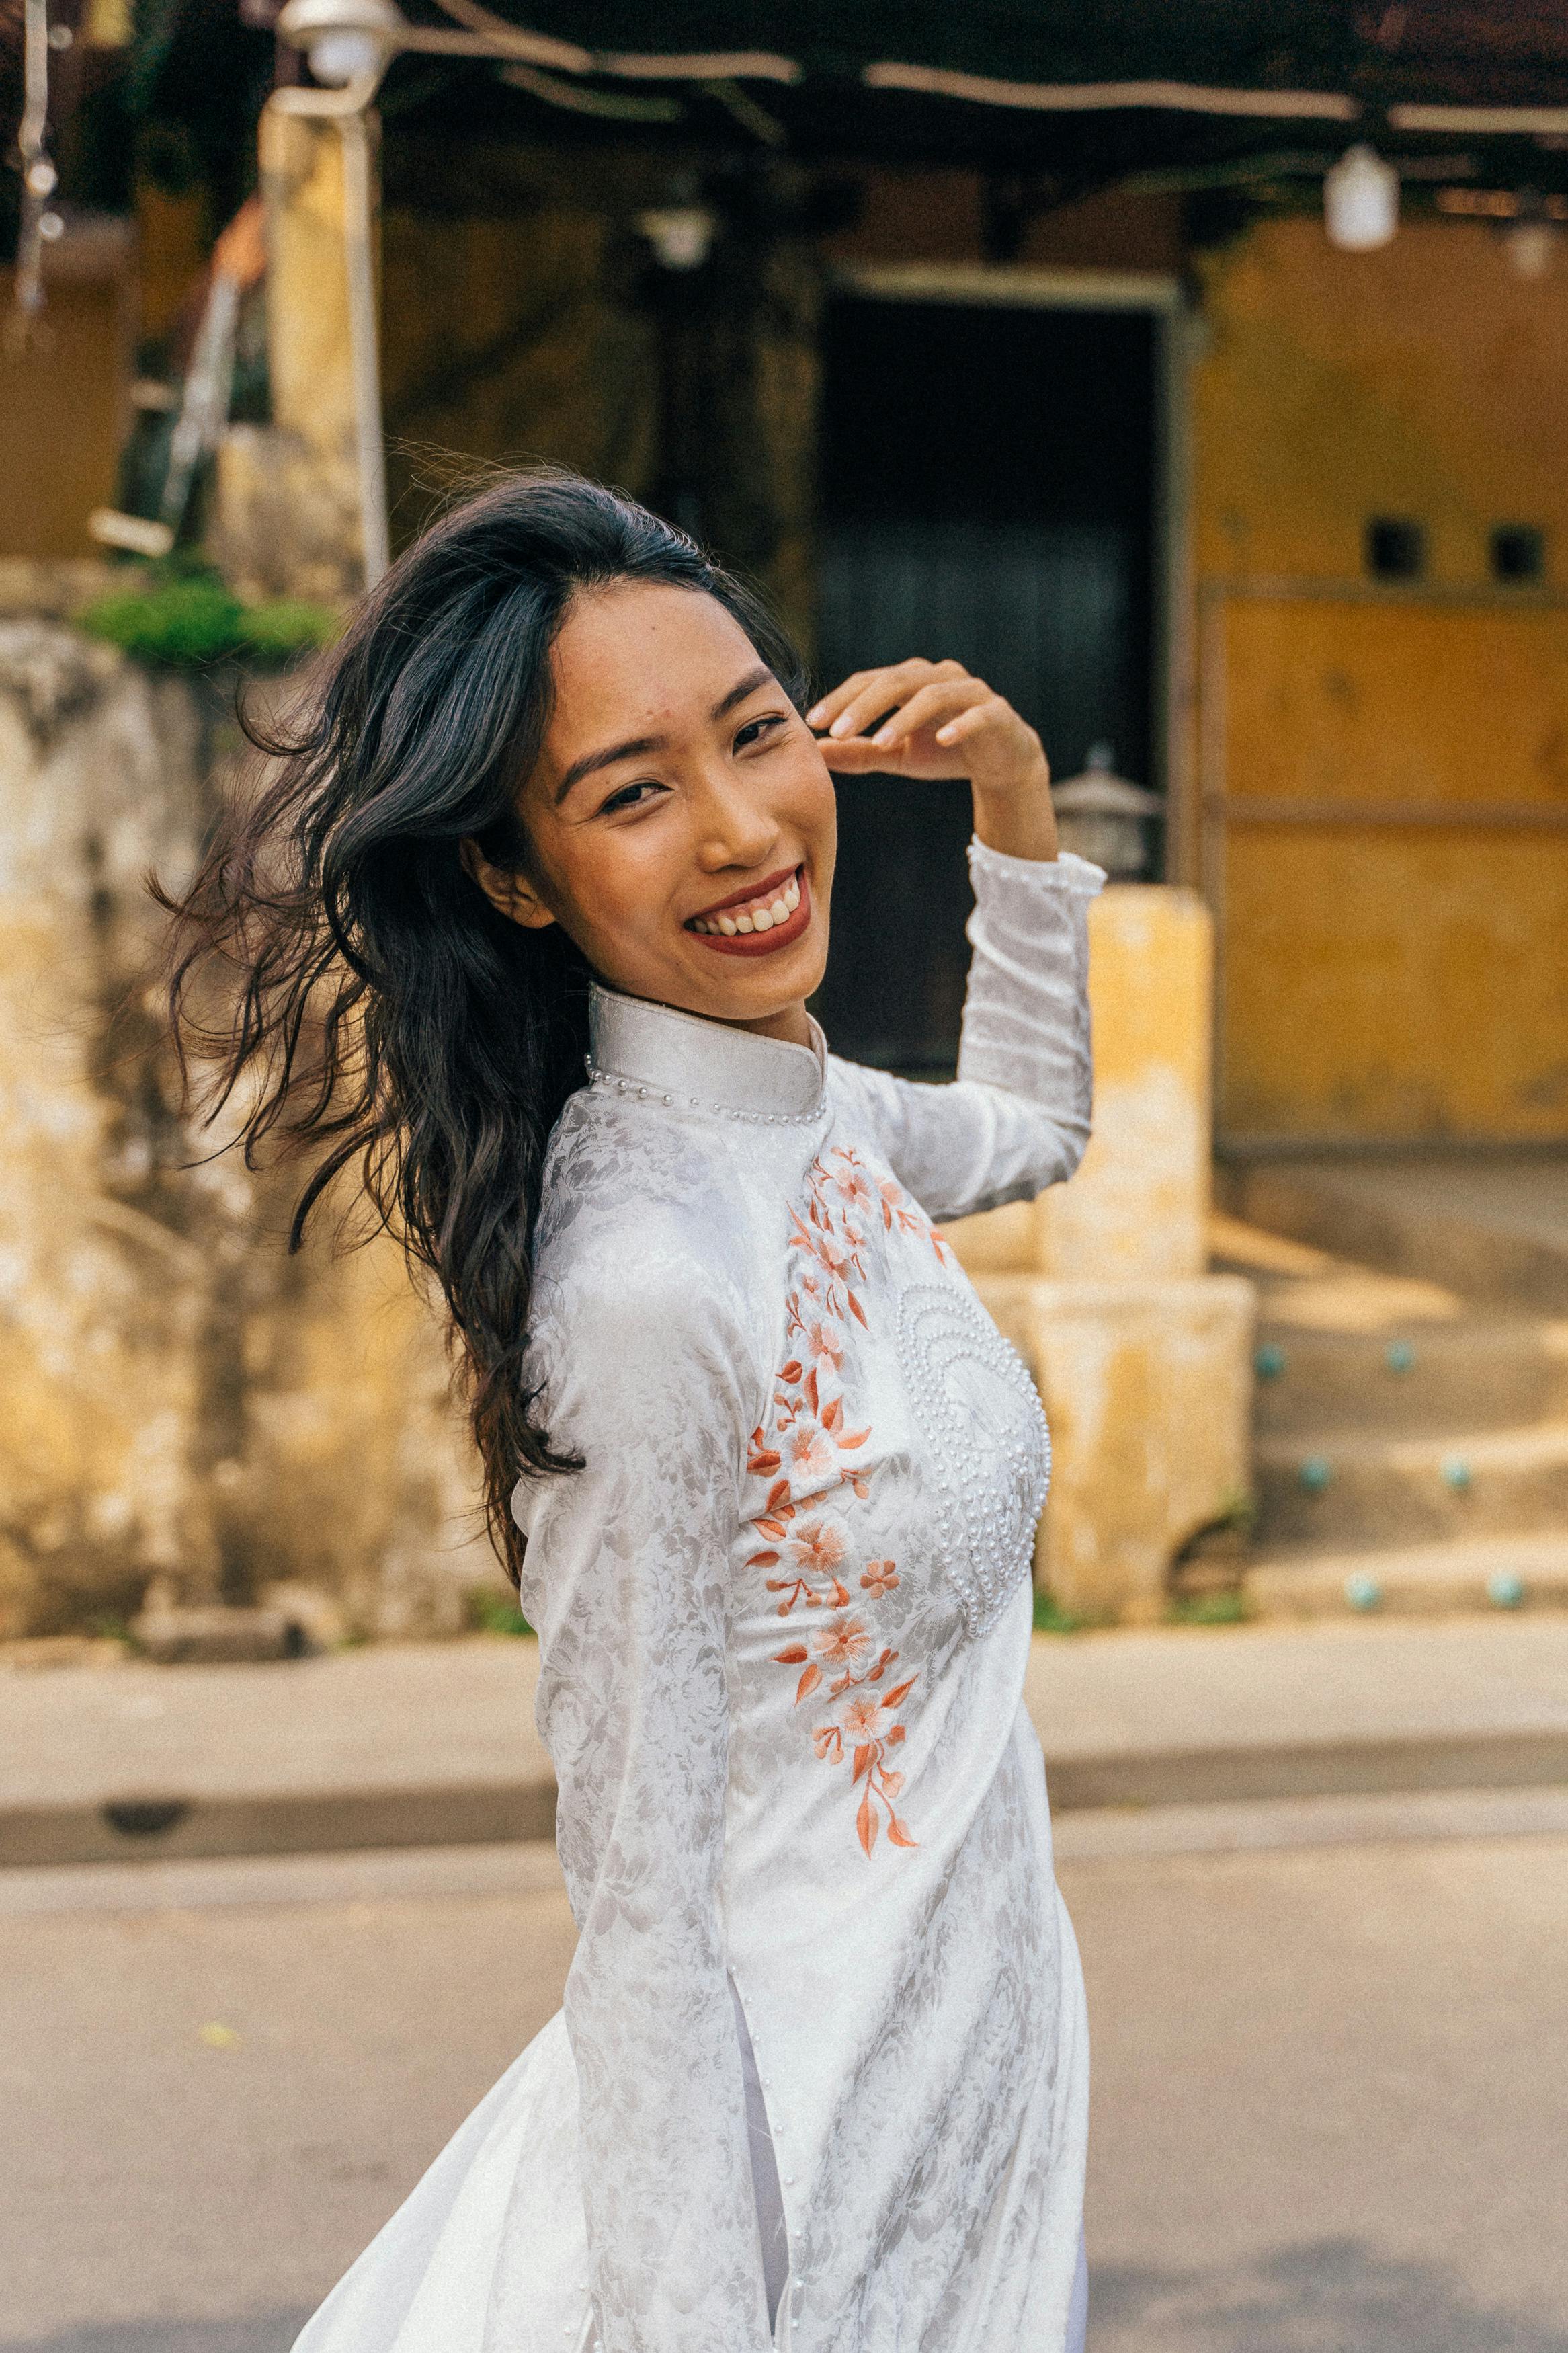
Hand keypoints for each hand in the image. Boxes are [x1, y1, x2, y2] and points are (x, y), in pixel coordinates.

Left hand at [805, 659, 1057, 860]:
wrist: (1000, 763)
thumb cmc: (944, 753)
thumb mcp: (897, 756)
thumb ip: (861, 751)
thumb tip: (816, 750)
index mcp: (911, 681)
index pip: (870, 681)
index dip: (841, 698)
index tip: (814, 720)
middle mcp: (939, 677)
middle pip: (896, 681)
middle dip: (864, 706)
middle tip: (838, 730)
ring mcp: (970, 692)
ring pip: (933, 695)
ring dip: (904, 718)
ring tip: (880, 742)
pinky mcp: (997, 713)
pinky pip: (978, 714)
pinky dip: (961, 725)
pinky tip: (943, 741)